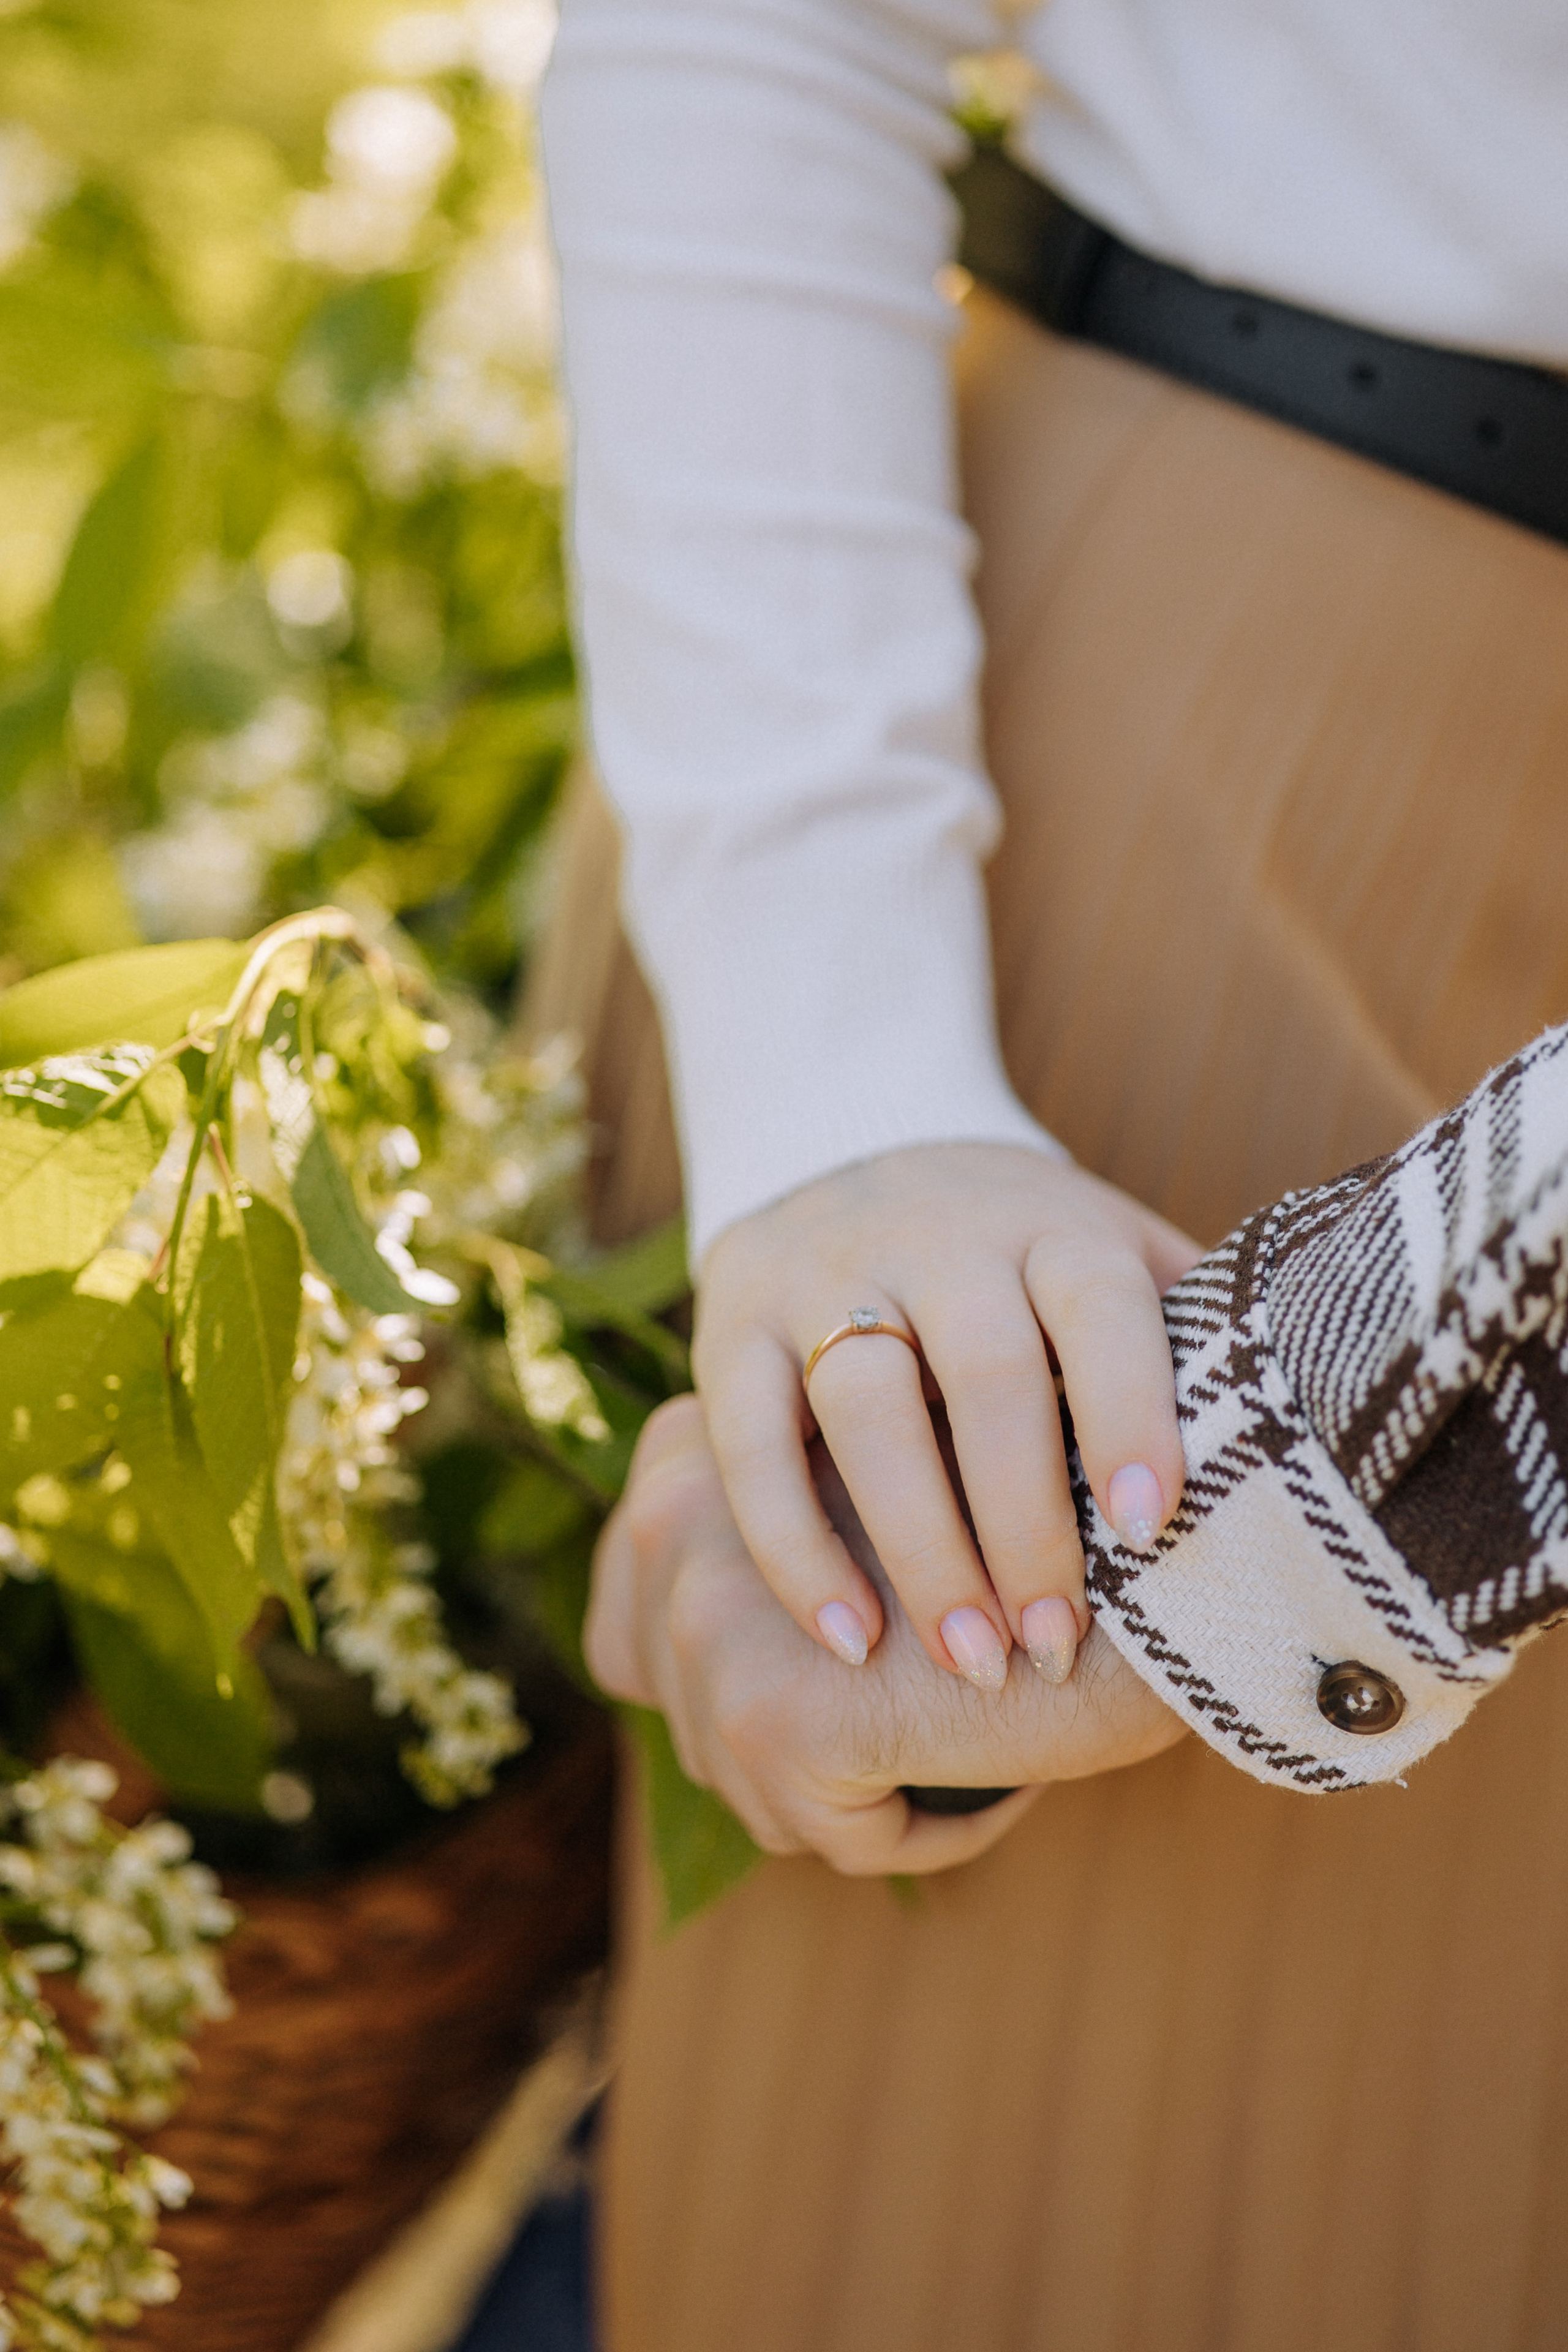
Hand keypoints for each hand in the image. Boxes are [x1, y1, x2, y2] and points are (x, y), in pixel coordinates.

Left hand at [588, 1395, 1187, 1874]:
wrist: (1161, 1523)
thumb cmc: (1046, 1497)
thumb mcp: (868, 1507)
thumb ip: (774, 1556)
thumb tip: (703, 1683)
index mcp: (683, 1456)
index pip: (634, 1626)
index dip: (733, 1684)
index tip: (850, 1681)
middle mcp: (668, 1519)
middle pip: (689, 1719)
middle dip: (803, 1753)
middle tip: (927, 1724)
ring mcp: (707, 1616)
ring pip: (758, 1788)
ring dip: (870, 1793)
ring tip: (976, 1737)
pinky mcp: (774, 1711)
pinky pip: (837, 1836)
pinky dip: (927, 1828)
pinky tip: (1005, 1771)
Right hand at [694, 1141, 1200, 1690]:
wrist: (850, 1141)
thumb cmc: (1023, 1254)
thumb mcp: (1112, 1256)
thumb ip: (1191, 1335)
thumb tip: (1312, 1458)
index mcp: (1052, 1224)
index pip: (1099, 1307)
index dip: (1130, 1413)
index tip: (1153, 1530)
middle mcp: (938, 1236)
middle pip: (981, 1370)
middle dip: (1022, 1521)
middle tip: (1054, 1642)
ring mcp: (825, 1272)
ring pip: (863, 1403)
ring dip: (917, 1545)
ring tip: (969, 1660)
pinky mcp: (732, 1321)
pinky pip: (749, 1439)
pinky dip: (793, 1544)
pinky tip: (846, 1636)